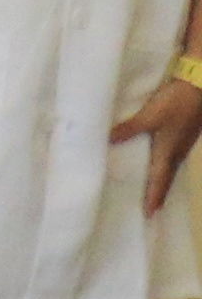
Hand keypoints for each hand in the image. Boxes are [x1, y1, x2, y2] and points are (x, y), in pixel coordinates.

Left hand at [126, 73, 201, 217]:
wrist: (200, 84)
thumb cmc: (175, 103)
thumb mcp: (148, 116)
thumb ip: (127, 130)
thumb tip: (105, 142)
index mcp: (168, 152)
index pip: (159, 180)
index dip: (154, 197)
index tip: (150, 214)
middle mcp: (178, 151)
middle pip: (167, 177)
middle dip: (159, 192)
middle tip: (153, 208)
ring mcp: (184, 142)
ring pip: (172, 166)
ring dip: (163, 179)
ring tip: (155, 190)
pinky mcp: (186, 132)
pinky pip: (175, 156)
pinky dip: (167, 164)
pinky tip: (162, 161)